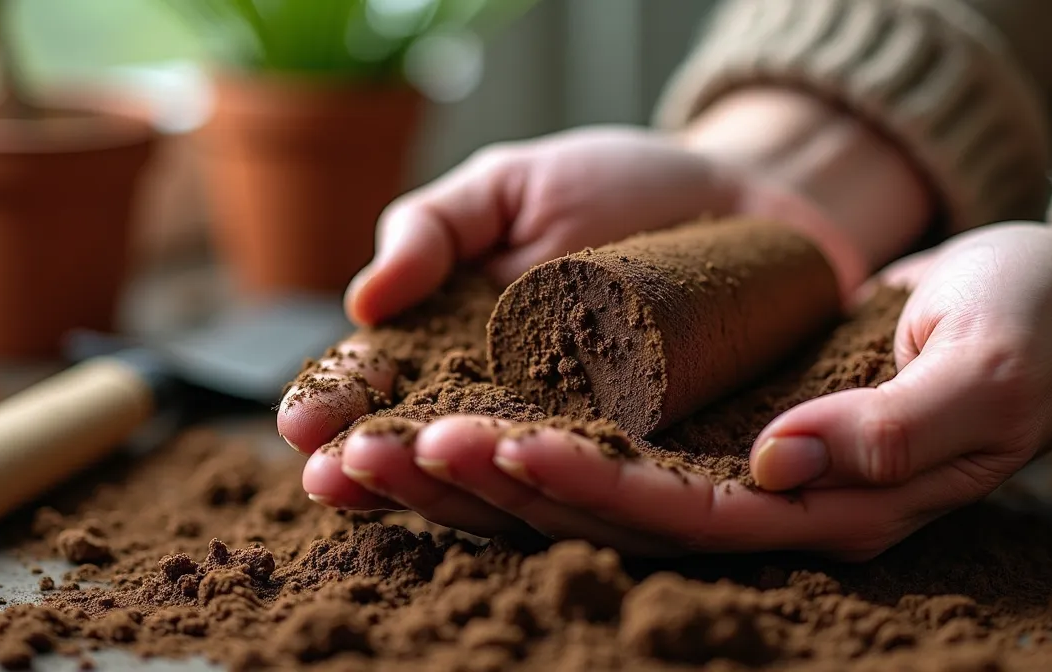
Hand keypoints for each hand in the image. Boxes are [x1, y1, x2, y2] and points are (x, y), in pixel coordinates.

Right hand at [281, 89, 935, 554]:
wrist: (747, 194)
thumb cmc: (619, 184)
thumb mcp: (510, 185)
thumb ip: (432, 226)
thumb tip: (363, 301)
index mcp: (465, 350)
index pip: (390, 390)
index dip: (345, 409)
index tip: (304, 425)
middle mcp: (519, 408)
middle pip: (441, 450)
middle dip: (385, 465)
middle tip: (333, 477)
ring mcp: (592, 437)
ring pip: (518, 479)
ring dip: (462, 483)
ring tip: (419, 467)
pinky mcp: (667, 453)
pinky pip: (620, 479)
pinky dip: (574, 481)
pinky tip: (529, 470)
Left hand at [293, 217, 1051, 558]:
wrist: (1044, 305)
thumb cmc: (1030, 330)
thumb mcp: (984, 370)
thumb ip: (896, 429)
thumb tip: (784, 462)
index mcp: (827, 509)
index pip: (687, 515)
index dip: (588, 488)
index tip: (497, 448)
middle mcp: (767, 501)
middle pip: (614, 512)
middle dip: (504, 485)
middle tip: (399, 455)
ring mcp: (738, 466)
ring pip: (595, 480)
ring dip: (492, 466)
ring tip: (390, 445)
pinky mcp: (718, 424)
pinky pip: (614, 434)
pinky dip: (536, 423)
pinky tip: (459, 411)